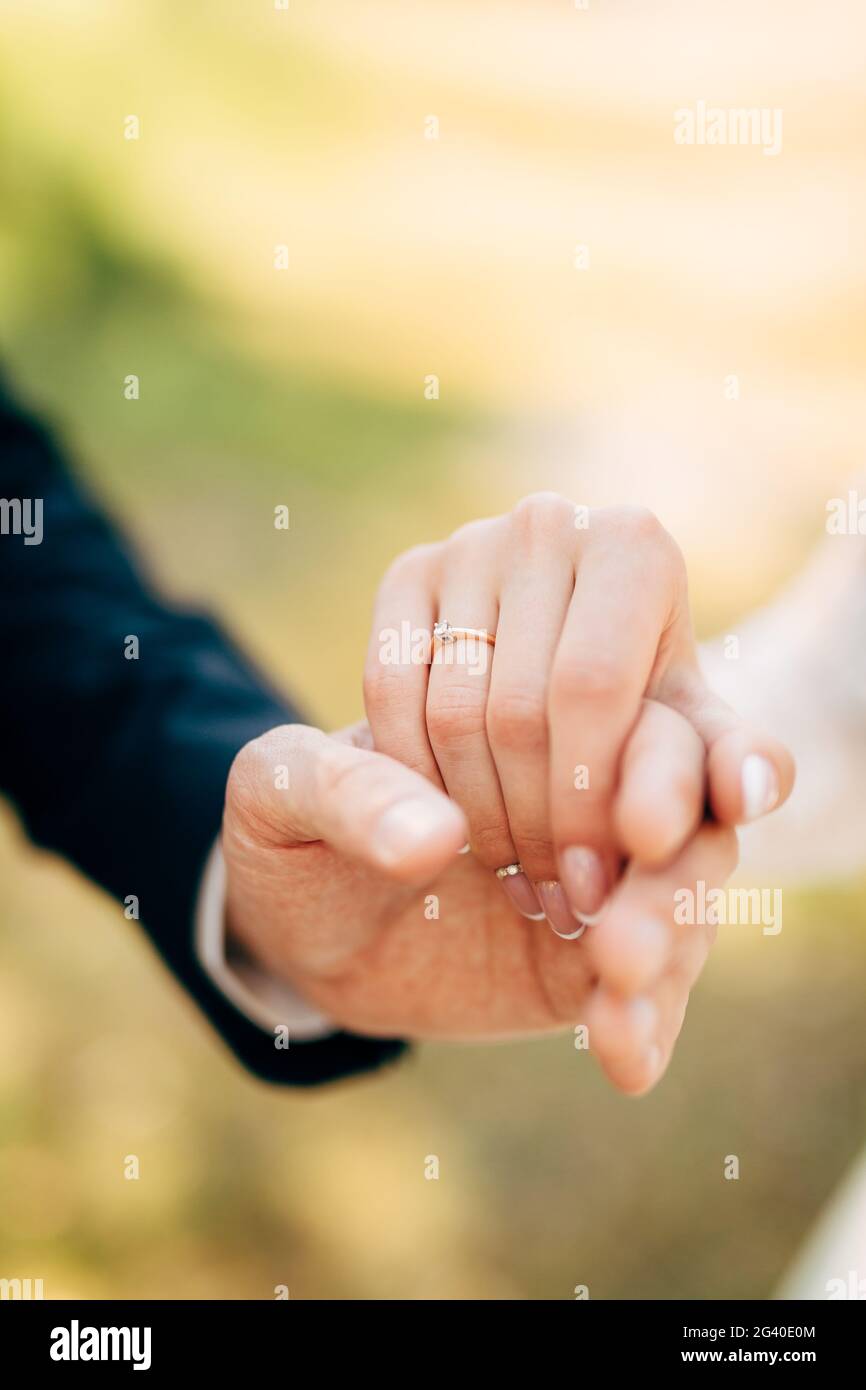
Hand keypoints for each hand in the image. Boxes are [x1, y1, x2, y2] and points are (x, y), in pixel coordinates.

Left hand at [223, 717, 735, 1093]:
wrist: (296, 923)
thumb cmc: (299, 827)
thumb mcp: (284, 790)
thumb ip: (344, 790)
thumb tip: (435, 839)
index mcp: (538, 708)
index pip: (638, 714)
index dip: (659, 769)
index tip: (637, 829)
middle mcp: (593, 786)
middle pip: (689, 811)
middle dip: (675, 874)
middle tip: (622, 934)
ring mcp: (605, 879)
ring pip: (685, 899)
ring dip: (669, 945)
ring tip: (615, 990)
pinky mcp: (593, 966)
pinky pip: (647, 993)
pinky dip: (647, 1023)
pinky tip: (626, 1059)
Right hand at [362, 493, 794, 931]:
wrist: (569, 679)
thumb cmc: (641, 722)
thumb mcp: (692, 747)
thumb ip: (731, 770)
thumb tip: (750, 793)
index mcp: (634, 545)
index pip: (590, 689)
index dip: (585, 801)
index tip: (598, 886)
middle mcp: (549, 523)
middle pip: (519, 707)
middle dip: (538, 827)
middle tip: (558, 899)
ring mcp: (468, 542)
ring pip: (451, 711)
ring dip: (478, 819)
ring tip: (516, 877)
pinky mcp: (406, 573)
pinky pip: (390, 693)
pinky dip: (414, 779)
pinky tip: (451, 827)